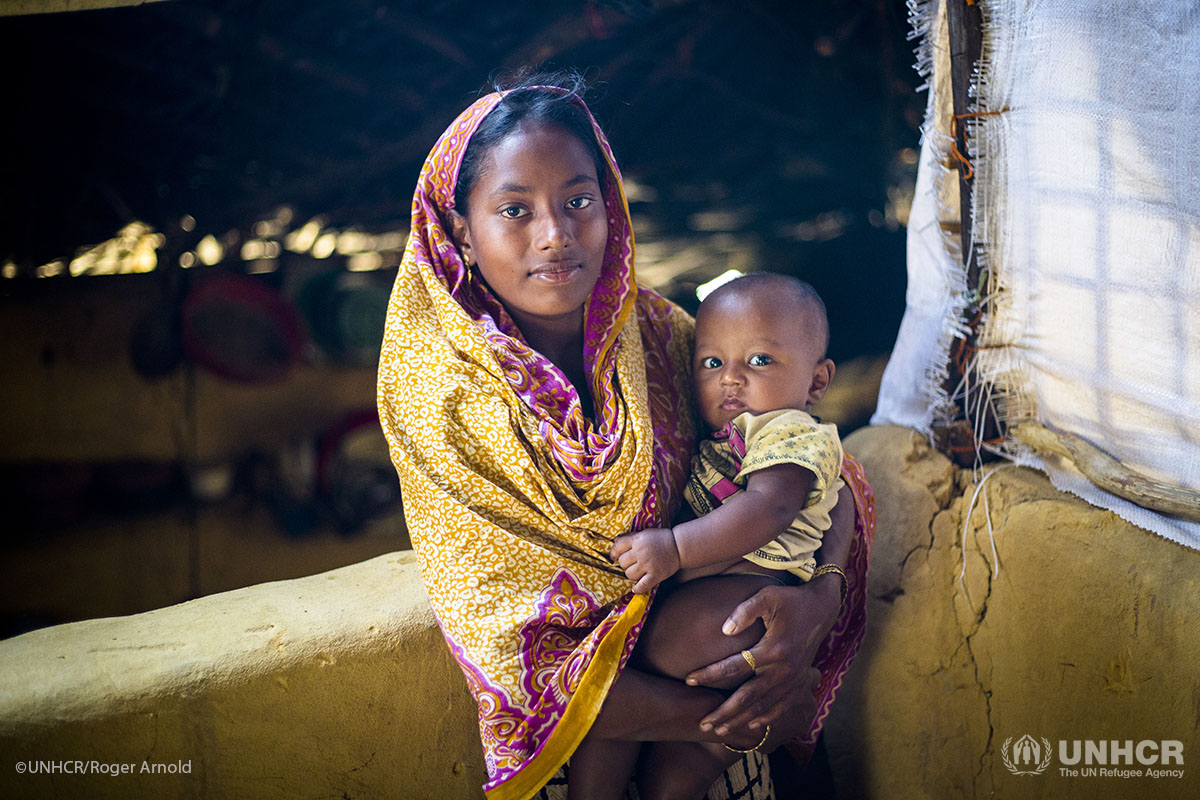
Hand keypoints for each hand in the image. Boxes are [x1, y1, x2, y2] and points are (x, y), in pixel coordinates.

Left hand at [610, 527, 680, 593]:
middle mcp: (641, 552)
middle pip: (622, 562)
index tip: (613, 557)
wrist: (679, 545)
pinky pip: (641, 586)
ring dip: (631, 574)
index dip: (613, 553)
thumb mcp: (645, 533)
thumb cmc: (661, 538)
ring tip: (637, 572)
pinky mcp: (656, 575)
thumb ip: (632, 539)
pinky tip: (635, 588)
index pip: (618, 547)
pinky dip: (637, 588)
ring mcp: (648, 564)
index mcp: (637, 540)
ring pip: (629, 574)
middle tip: (631, 564)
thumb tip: (615, 544)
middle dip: (625, 564)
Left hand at [685, 581, 839, 736]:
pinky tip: (752, 726)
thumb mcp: (768, 597)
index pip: (735, 667)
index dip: (710, 674)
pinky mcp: (800, 683)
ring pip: (763, 707)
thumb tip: (725, 631)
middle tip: (703, 723)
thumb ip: (745, 611)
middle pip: (748, 697)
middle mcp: (784, 670)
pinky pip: (782, 707)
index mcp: (773, 649)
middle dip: (724, 713)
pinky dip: (767, 718)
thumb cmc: (791, 600)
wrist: (822, 609)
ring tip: (719, 732)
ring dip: (741, 721)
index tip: (689, 679)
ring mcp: (793, 680)